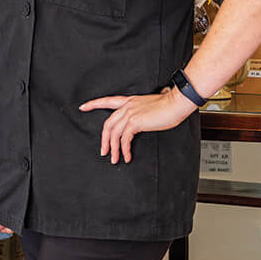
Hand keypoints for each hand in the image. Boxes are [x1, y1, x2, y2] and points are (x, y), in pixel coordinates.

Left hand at [79, 87, 193, 163]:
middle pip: (107, 124)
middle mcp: (127, 106)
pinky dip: (124, 149)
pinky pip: (124, 139)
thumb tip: (145, 119)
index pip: (107, 101)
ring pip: (114, 134)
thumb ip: (144, 112)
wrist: (176, 103)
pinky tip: (126, 155)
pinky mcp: (135, 122)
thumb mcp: (151, 106)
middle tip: (104, 151)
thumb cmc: (169, 106)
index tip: (83, 107)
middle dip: (104, 140)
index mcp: (129, 101)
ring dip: (113, 149)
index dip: (94, 104)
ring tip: (115, 158)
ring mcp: (130, 114)